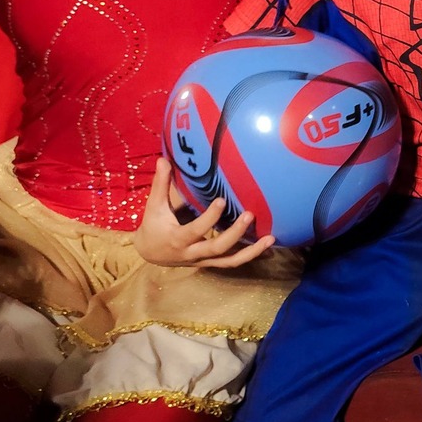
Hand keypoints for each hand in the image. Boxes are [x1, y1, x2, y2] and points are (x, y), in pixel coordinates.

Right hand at [131, 159, 274, 268]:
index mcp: (177, 239)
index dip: (209, 218)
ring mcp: (204, 260)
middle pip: (217, 248)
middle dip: (235, 233)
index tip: (222, 200)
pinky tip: (268, 246)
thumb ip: (160, 184)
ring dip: (251, 251)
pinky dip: (250, 255)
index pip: (195, 230)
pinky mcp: (212, 262)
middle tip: (250, 215)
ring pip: (230, 261)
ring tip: (270, 238)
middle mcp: (192, 253)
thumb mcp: (154, 206)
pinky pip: (232, 262)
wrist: (150, 253)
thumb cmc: (153, 225)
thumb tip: (163, 159)